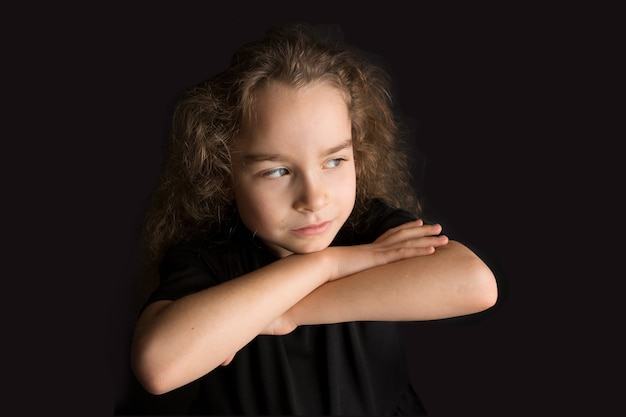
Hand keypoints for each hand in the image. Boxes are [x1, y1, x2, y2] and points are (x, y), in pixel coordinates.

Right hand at [330, 219, 448, 279]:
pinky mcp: (379, 259)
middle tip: (440, 228)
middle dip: (424, 231)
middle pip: (405, 234)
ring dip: (428, 240)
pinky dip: (418, 251)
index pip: (392, 234)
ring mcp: (378, 252)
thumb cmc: (328, 269)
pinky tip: (432, 251)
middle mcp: (376, 247)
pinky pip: (402, 254)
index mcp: (369, 248)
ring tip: (445, 238)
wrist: (321, 265)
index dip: (407, 227)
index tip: (420, 222)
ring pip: (408, 243)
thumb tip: (351, 275)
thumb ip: (350, 270)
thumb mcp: (343, 269)